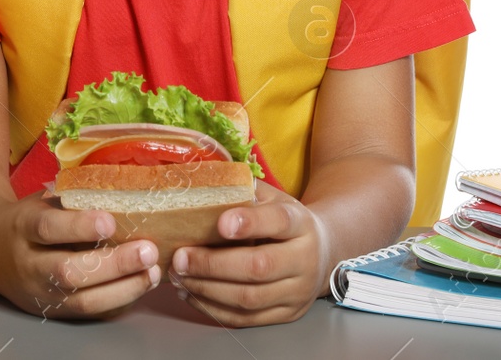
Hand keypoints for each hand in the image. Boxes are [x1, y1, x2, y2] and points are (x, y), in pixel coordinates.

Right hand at [0, 192, 162, 319]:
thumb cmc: (28, 219)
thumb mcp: (41, 200)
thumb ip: (73, 197)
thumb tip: (121, 184)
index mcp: (23, 227)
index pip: (48, 228)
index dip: (78, 226)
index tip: (110, 220)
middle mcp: (29, 264)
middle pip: (68, 272)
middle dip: (113, 264)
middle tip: (147, 251)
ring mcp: (41, 293)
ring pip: (82, 300)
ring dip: (123, 288)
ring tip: (152, 272)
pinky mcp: (54, 311)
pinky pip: (89, 312)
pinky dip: (119, 301)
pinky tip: (140, 286)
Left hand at [169, 180, 328, 326]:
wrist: (322, 252)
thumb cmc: (285, 222)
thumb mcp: (273, 198)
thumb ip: (244, 191)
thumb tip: (202, 181)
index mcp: (300, 223)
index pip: (278, 221)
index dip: (250, 222)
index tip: (220, 223)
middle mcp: (304, 259)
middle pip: (259, 267)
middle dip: (213, 265)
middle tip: (179, 258)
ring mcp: (297, 292)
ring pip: (249, 298)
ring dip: (207, 289)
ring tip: (178, 276)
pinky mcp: (287, 314)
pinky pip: (246, 319)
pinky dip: (214, 308)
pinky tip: (191, 293)